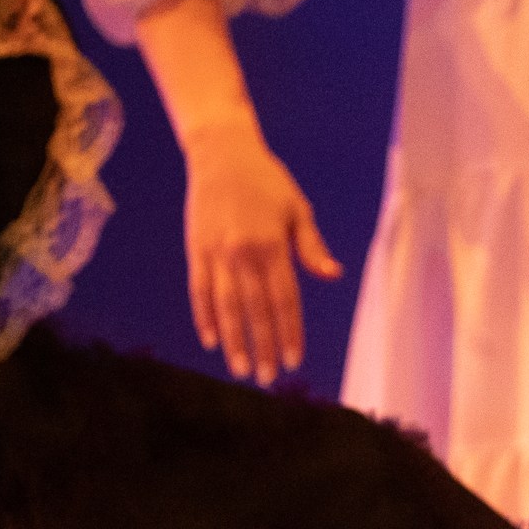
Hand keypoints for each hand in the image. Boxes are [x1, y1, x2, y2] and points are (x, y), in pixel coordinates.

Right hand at [180, 121, 342, 386]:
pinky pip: (200, 290)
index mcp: (272, 245)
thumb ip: (311, 246)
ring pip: (225, 306)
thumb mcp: (297, 208)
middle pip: (255, 310)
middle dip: (263, 346)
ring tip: (241, 369)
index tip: (295, 360)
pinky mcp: (196, 249)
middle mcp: (243, 252)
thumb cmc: (267, 180)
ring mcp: (216, 253)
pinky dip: (205, 316)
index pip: (284, 300)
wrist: (220, 151)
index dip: (289, 332)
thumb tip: (333, 275)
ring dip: (233, 341)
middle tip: (268, 377)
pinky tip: (210, 341)